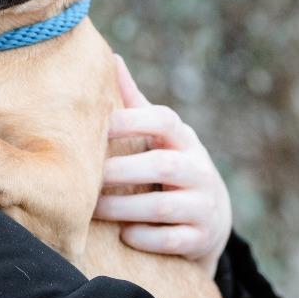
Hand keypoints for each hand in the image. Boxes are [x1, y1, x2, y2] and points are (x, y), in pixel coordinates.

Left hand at [93, 55, 231, 277]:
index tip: (98, 127)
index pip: (164, 120)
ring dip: (124, 207)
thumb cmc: (170, 164)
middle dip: (122, 172)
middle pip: (162, 166)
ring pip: (163, 207)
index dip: (132, 121)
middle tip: (87, 177)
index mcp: (184, 139)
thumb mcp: (160, 135)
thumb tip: (111, 57)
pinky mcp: (201, 238)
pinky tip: (123, 236)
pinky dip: (146, 237)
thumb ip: (134, 102)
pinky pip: (172, 240)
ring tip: (94, 209)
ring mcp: (203, 205)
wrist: (211, 216)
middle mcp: (199, 169)